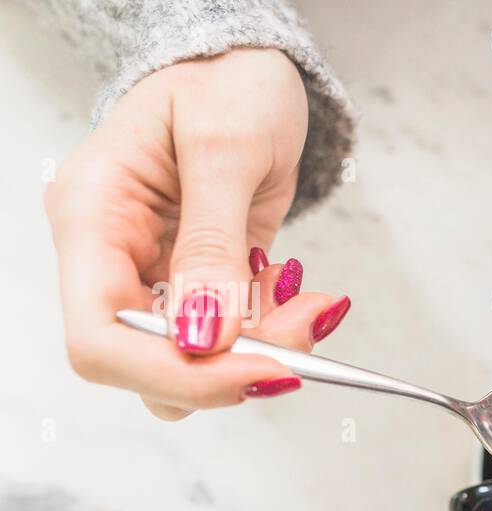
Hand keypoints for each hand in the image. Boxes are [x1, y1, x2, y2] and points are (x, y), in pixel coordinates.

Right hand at [44, 48, 349, 419]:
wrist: (248, 67)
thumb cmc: (227, 81)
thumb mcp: (226, 147)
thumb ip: (212, 244)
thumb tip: (202, 337)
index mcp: (92, 217)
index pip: (100, 339)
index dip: (175, 373)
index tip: (259, 370)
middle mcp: (113, 258)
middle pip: (151, 366)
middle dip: (235, 364)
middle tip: (306, 324)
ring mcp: (156, 275)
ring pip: (199, 362)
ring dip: (266, 348)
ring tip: (310, 299)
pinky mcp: (202, 284)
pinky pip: (233, 337)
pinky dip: (275, 329)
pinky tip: (298, 289)